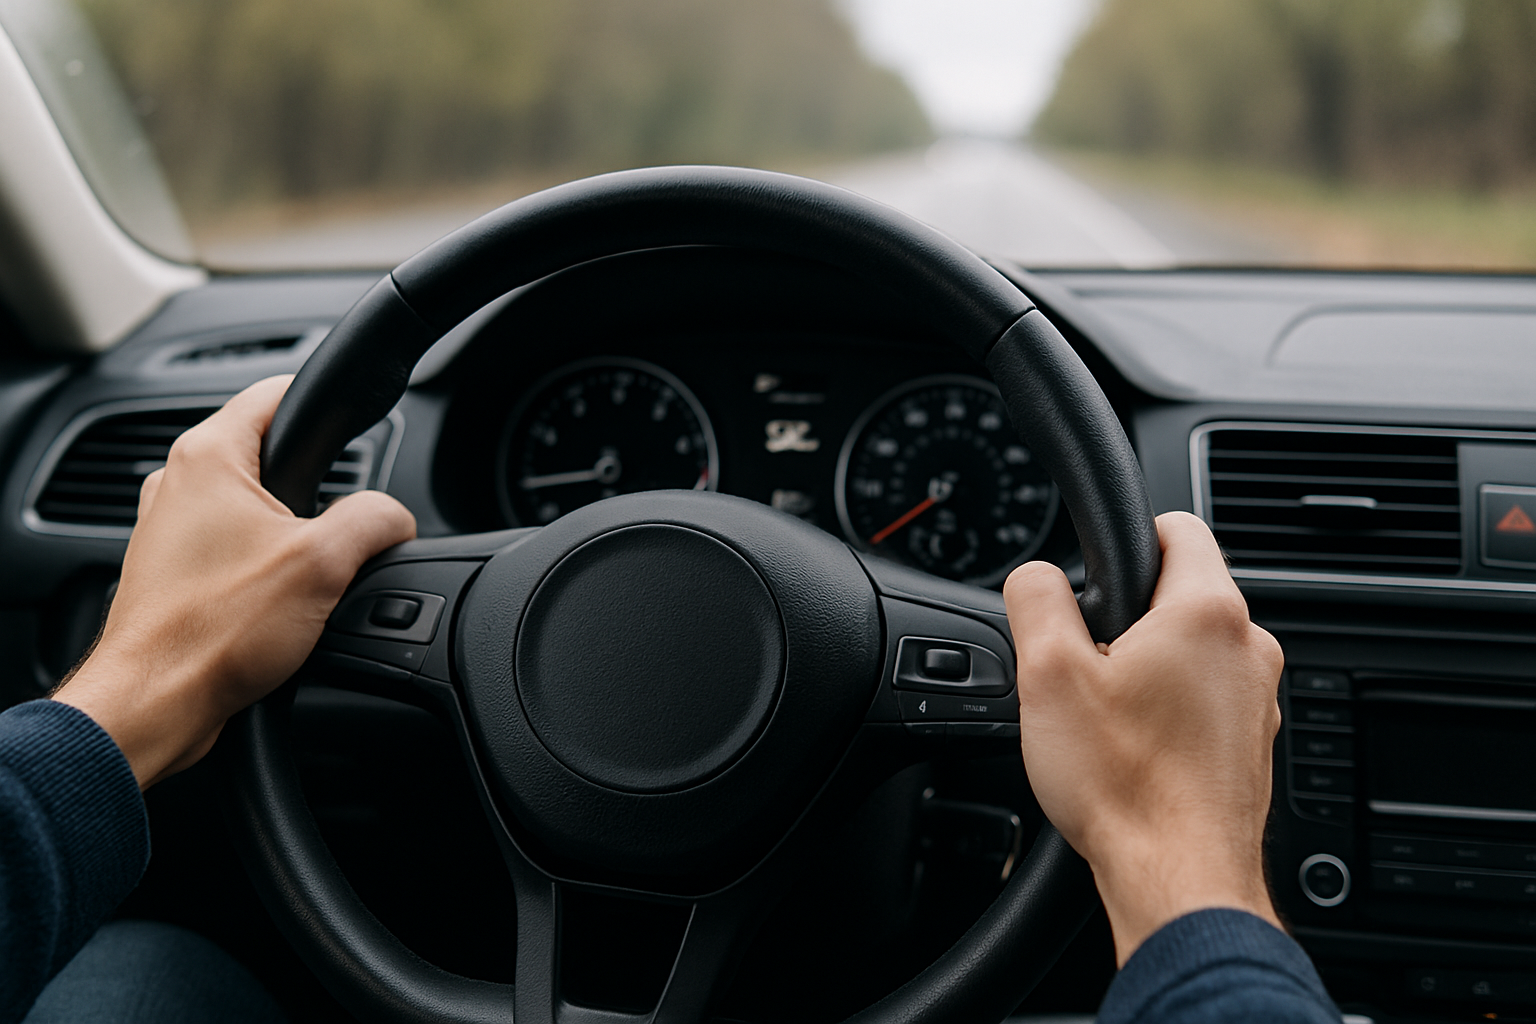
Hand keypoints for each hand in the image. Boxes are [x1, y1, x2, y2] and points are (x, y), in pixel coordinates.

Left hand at [53, 376, 416, 788]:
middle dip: (319, 486)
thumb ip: (375, 521)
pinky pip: (238, 551)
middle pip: (272, 455)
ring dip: (293, 534)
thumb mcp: (325, 563)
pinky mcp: (175, 573)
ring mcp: (170, 529)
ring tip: (313, 573)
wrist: (157, 704)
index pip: (278, 393)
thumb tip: (395, 519)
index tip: (362, 423)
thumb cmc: (212, 632)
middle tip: (343, 526)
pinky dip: (268, 568)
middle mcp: (178, 483)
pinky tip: (287, 604)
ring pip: (256, 508)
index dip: (328, 403)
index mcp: (207, 456)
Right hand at [1004, 511, 1284, 964]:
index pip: (1178, 527)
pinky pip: (1206, 702)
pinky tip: (1133, 752)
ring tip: (1107, 718)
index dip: (1128, 538)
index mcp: (1207, 611)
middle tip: (1085, 666)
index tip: (1097, 573)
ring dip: (1151, 669)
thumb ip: (1036, 598)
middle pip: (1181, 595)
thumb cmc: (1125, 784)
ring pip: (1193, 653)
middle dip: (1129, 618)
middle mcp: (1251, 647)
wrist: (1177, 878)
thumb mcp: (1047, 672)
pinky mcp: (1252, 745)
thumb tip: (1036, 576)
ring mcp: (1259, 700)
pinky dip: (1171, 713)